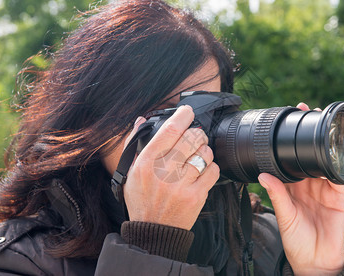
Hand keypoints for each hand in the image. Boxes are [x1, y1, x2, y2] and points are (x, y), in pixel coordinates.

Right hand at [122, 105, 219, 229]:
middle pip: (192, 138)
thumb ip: (134, 143)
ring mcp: (182, 185)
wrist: (153, 231)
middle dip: (197, 133)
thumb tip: (141, 120)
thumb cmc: (142, 200)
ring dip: (204, 150)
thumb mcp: (130, 172)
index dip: (182, 116)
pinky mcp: (196, 196)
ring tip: (198, 154)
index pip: (169, 130)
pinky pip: (213, 171)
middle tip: (196, 136)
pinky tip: (202, 169)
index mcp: (146, 163)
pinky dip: (211, 166)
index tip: (187, 111)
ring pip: (204, 153)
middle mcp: (164, 172)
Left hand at [258, 102, 343, 275]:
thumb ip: (277, 196)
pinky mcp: (339, 196)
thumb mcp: (284, 217)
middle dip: (307, 133)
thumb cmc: (296, 240)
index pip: (289, 159)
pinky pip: (338, 176)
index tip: (285, 123)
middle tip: (306, 110)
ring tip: (321, 122)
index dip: (287, 142)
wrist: (316, 261)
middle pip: (308, 154)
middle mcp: (308, 184)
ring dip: (324, 142)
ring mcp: (324, 188)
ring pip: (324, 160)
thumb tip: (262, 175)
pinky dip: (336, 164)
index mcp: (292, 187)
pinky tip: (334, 151)